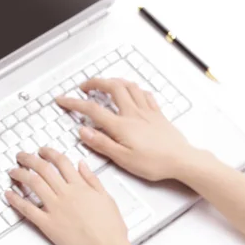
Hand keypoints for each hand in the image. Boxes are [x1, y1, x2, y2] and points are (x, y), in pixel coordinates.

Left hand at [6, 148, 131, 244]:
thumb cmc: (110, 229)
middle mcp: (66, 194)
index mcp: (81, 187)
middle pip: (43, 169)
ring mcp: (55, 208)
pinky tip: (10, 194)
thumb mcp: (107, 198)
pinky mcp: (47, 224)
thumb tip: (83, 166)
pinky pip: (27, 209)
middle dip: (30, 159)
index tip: (43, 151)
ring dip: (20, 174)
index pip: (62, 162)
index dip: (50, 153)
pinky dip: (15, 199)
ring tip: (14, 171)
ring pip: (33, 184)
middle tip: (23, 156)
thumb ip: (92, 180)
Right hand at [55, 78, 192, 181]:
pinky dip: (135, 89)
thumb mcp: (123, 159)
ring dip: (115, 81)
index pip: (92, 109)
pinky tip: (134, 92)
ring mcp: (148, 112)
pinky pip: (146, 94)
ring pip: (130, 86)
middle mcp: (134, 114)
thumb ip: (102, 144)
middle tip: (85, 86)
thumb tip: (83, 131)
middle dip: (95, 82)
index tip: (63, 100)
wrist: (181, 160)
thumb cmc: (155, 163)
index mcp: (122, 125)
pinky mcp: (159, 114)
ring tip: (106, 83)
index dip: (74, 102)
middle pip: (112, 87)